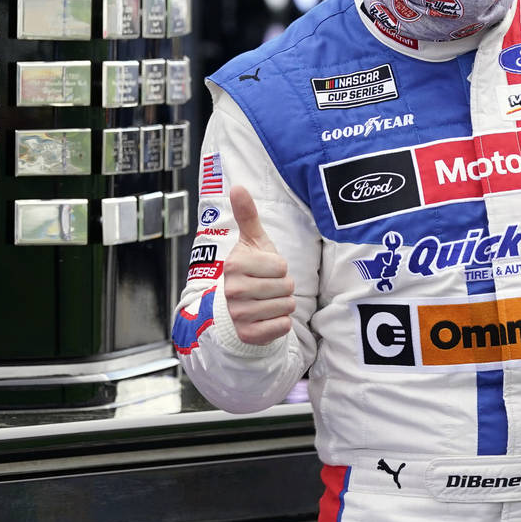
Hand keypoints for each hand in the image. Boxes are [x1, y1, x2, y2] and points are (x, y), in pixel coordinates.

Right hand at [222, 185, 295, 345]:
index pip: (281, 266)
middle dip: (283, 287)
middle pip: (286, 287)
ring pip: (287, 306)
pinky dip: (281, 323)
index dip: (279, 268)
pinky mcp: (248, 334)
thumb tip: (238, 187)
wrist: (234, 309)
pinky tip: (267, 318)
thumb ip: (246, 215)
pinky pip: (283, 326)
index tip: (265, 270)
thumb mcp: (251, 242)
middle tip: (268, 287)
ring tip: (267, 302)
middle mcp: (233, 291)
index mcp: (235, 266)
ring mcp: (239, 314)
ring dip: (283, 304)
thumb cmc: (250, 271)